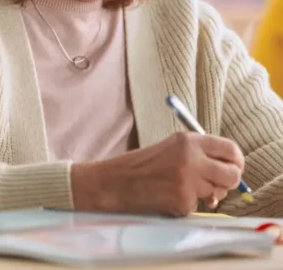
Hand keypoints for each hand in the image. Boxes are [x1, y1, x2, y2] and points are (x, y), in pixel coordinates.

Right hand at [71, 132, 244, 215]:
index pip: (230, 149)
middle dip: (226, 184)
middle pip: (232, 174)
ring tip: (178, 189)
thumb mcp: (168, 149)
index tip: (231, 168)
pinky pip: (196, 206)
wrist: (111, 183)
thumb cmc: (138, 167)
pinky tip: (166, 198)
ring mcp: (188, 181)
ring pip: (216, 193)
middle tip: (214, 186)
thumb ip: (197, 154)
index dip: (235, 161)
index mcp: (187, 141)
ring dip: (202, 195)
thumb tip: (227, 169)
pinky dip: (184, 205)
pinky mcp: (182, 201)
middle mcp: (191, 158)